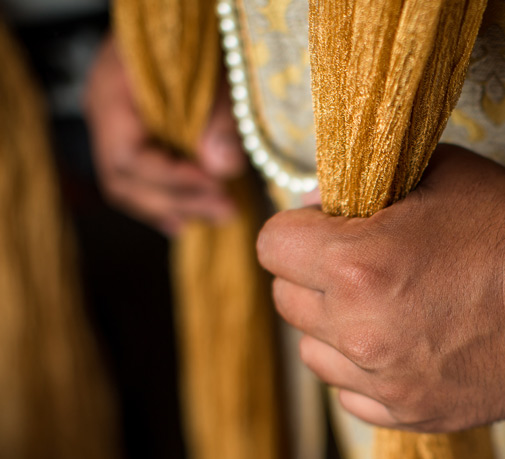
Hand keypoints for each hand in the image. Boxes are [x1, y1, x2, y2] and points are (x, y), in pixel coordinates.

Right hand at [84, 36, 245, 235]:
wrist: (178, 9)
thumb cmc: (193, 27)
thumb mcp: (210, 64)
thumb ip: (216, 113)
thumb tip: (224, 168)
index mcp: (111, 93)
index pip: (127, 156)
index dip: (173, 179)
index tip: (217, 186)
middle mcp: (104, 113)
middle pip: (124, 179)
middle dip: (177, 200)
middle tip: (227, 211)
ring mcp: (114, 124)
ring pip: (129, 184)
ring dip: (175, 205)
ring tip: (219, 216)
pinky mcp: (134, 132)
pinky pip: (138, 177)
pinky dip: (166, 199)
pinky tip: (190, 217)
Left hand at [257, 145, 504, 431]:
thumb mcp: (439, 174)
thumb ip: (365, 189)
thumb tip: (320, 210)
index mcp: (356, 265)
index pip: (272, 246)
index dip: (300, 229)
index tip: (330, 226)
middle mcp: (360, 331)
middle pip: (287, 300)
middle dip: (315, 276)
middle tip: (363, 263)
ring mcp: (386, 382)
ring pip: (314, 353)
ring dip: (335, 327)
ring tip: (386, 308)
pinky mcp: (413, 416)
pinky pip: (352, 396)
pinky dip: (365, 372)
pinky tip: (404, 346)